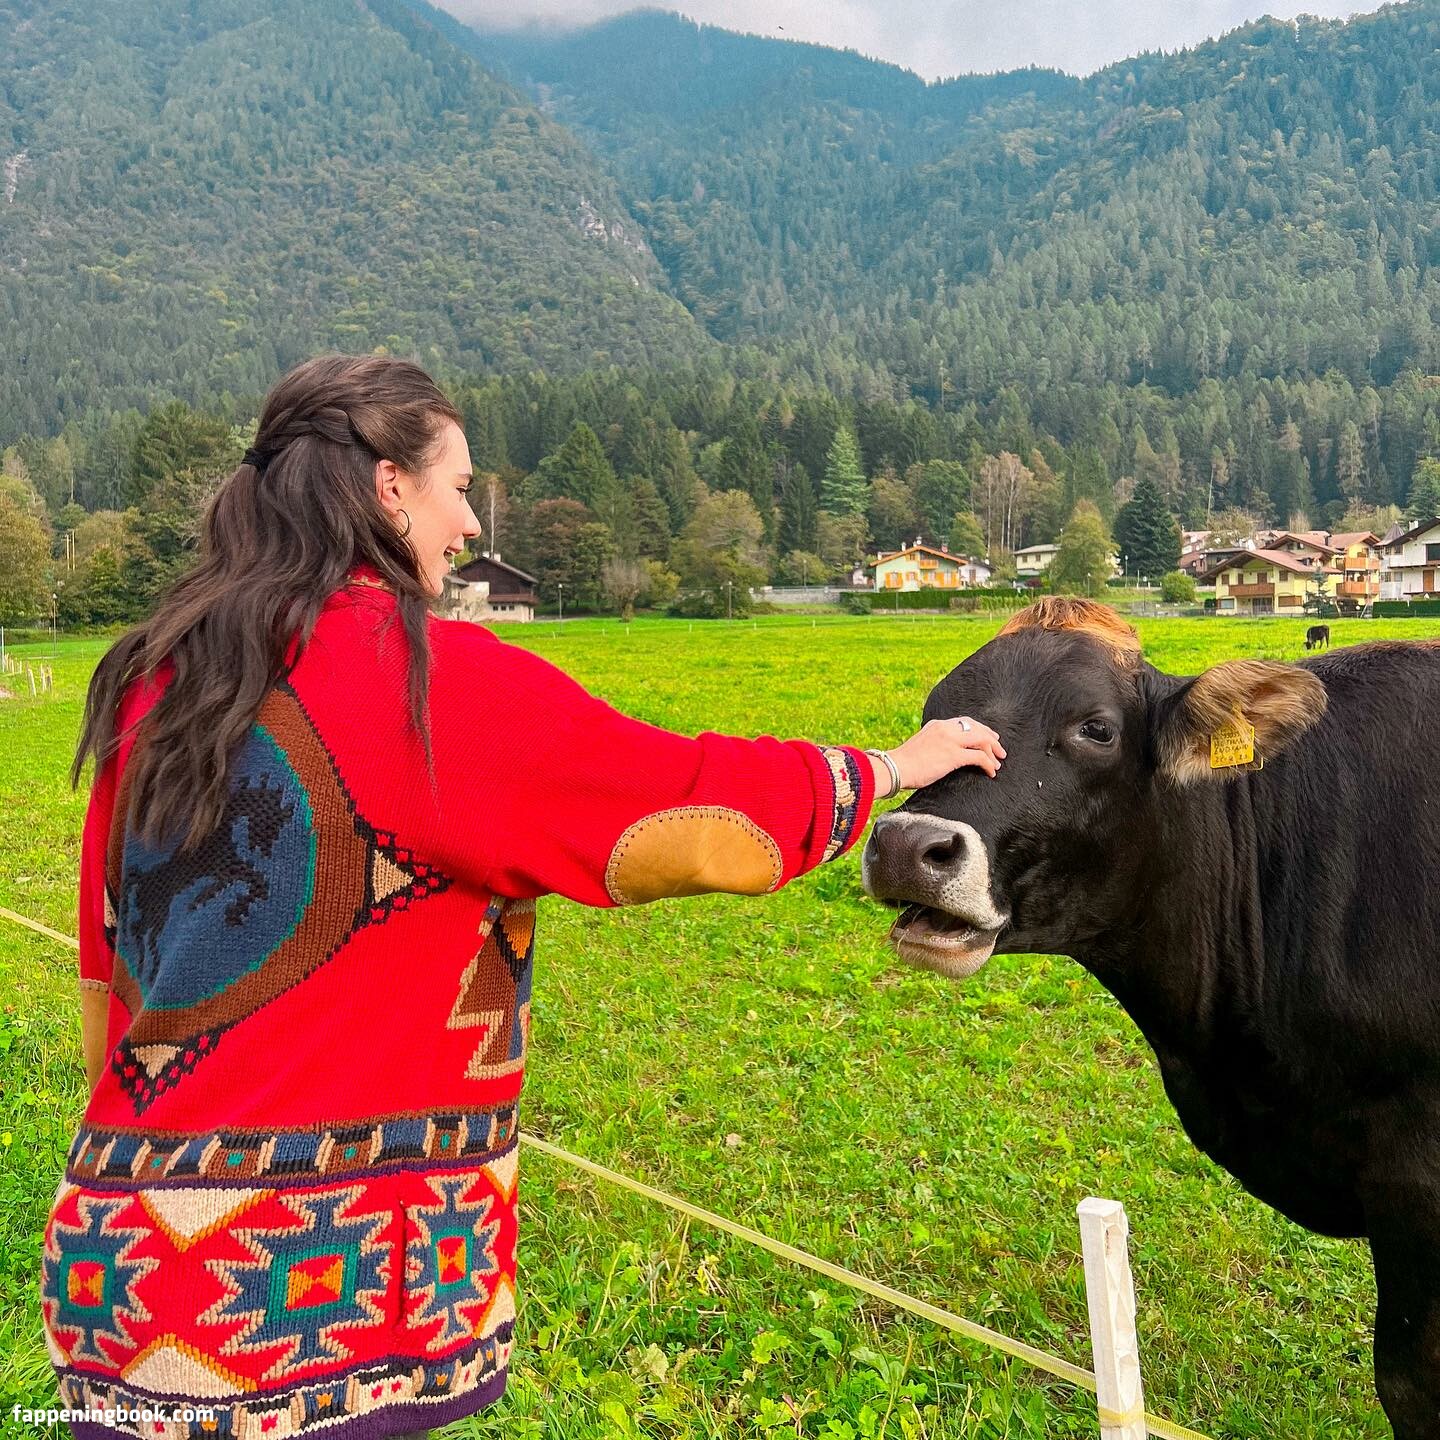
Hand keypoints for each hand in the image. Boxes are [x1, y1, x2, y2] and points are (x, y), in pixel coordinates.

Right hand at [882, 716, 1004, 792]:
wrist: (895, 768)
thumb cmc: (904, 763)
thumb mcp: (921, 745)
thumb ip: (935, 744)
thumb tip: (944, 754)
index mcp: (937, 724)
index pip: (965, 721)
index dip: (980, 728)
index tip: (989, 736)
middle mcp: (945, 728)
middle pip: (977, 728)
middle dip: (992, 739)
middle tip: (1000, 750)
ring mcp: (950, 740)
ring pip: (982, 740)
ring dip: (993, 752)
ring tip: (998, 762)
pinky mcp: (953, 755)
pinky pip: (979, 757)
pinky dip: (988, 764)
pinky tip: (991, 772)